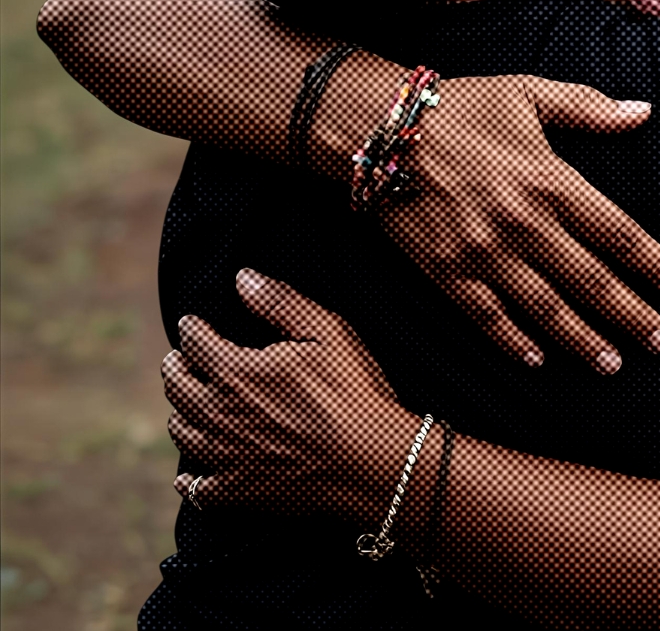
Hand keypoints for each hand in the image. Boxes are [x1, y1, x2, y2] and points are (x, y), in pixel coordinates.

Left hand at [166, 269, 419, 522]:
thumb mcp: (327, 332)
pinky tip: (191, 475)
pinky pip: (198, 489)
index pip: (194, 343)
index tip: (191, 323)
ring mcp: (225, 458)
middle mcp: (219, 414)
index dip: (191, 329)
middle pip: (176, 387)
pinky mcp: (238, 493)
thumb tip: (241, 277)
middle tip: (178, 360)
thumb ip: (280, 302)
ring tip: (186, 404)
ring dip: (180, 412)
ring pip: (182, 432)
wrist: (372, 461)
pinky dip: (190, 479)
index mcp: (236, 372)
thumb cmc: (355, 391)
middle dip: (175, 367)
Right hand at [375, 75, 659, 373]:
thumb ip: (590, 107)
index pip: (619, 234)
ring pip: (546, 310)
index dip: (656, 266)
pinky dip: (514, 344)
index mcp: (550, 180)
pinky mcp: (446, 273)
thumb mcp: (528, 92)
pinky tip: (539, 362)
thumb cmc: (461, 107)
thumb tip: (646, 111)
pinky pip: (488, 318)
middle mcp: (522, 224)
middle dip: (633, 316)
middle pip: (591, 282)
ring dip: (583, 342)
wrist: (379, 129)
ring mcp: (483, 254)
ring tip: (614, 365)